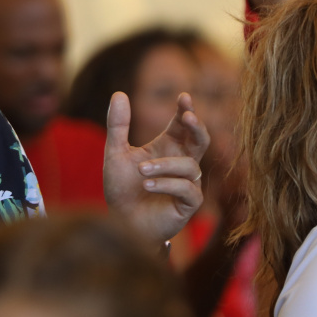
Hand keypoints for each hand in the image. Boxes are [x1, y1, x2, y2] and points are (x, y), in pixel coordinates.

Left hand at [104, 93, 208, 244]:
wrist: (120, 223)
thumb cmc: (121, 188)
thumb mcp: (115, 153)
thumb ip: (117, 125)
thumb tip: (119, 93)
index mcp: (167, 148)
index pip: (182, 125)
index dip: (185, 110)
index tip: (183, 97)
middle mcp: (181, 163)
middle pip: (201, 140)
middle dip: (197, 127)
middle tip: (188, 116)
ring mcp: (187, 184)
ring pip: (190, 165)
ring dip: (165, 165)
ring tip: (141, 170)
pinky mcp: (188, 204)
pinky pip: (188, 189)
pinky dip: (167, 184)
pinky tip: (147, 185)